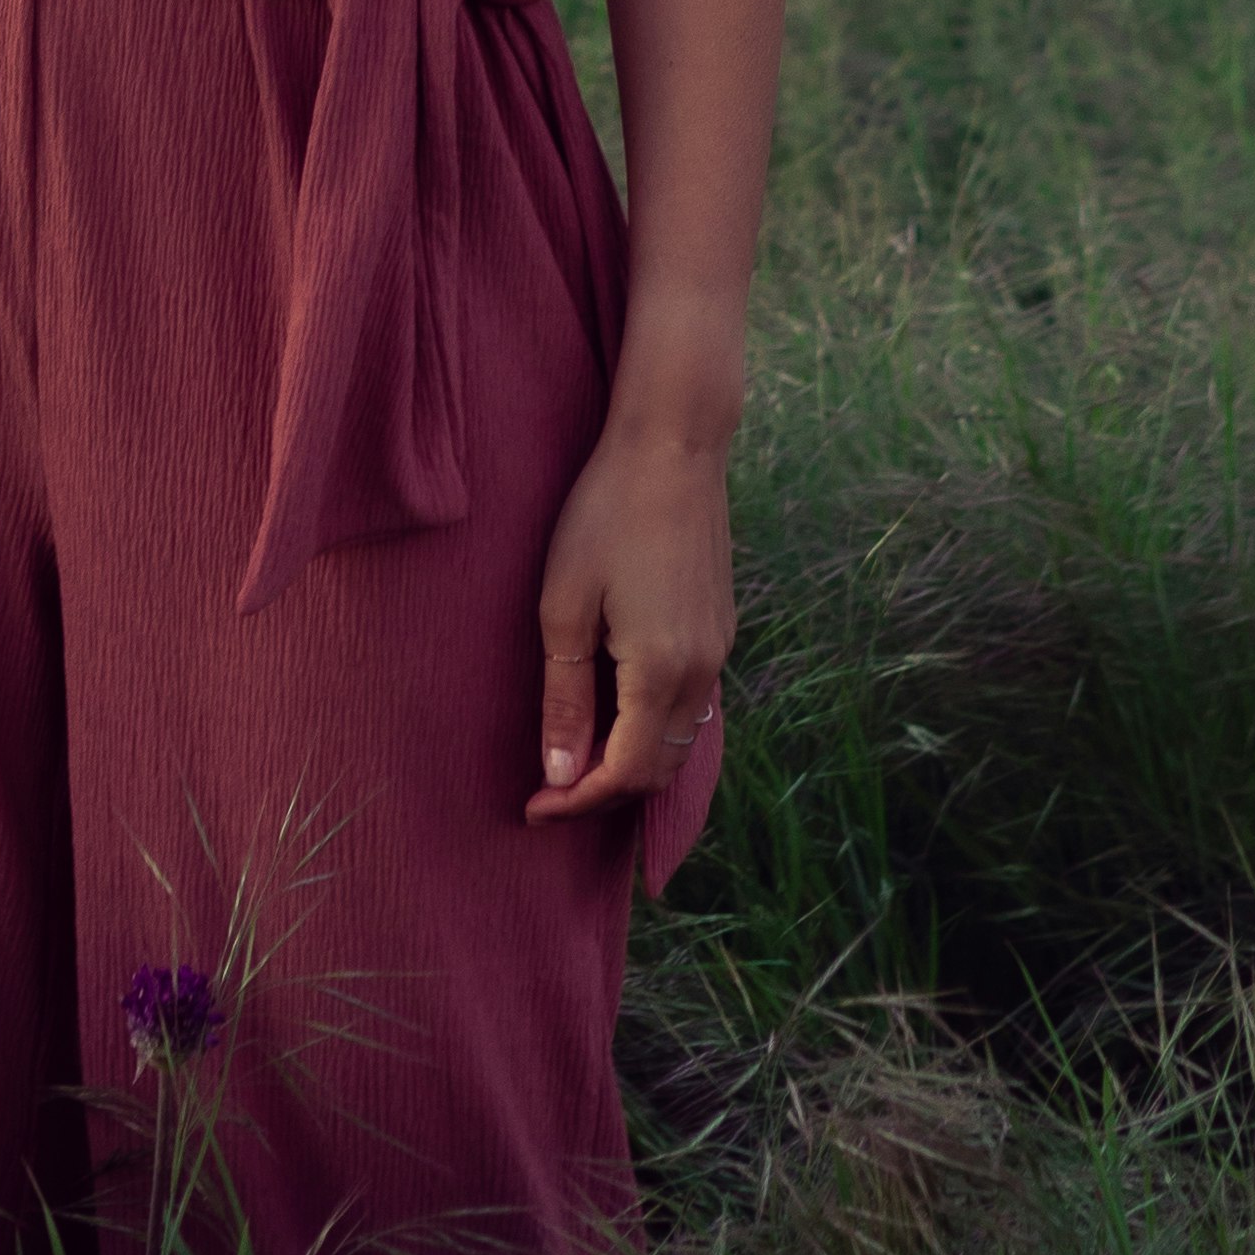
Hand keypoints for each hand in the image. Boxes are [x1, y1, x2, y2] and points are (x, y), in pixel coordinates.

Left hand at [526, 420, 732, 828]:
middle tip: (549, 787)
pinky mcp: (722, 628)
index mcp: (661, 671)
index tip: (533, 808)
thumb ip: (566, 696)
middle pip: (659, 769)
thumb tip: (562, 773)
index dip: (577, 802)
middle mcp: (703, 672)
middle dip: (604, 790)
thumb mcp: (564, 605)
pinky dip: (654, 727)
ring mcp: (720, 650)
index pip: (624, 773)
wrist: (673, 446)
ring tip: (577, 754)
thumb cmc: (604, 515)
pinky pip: (692, 705)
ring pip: (680, 740)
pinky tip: (615, 708)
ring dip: (631, 761)